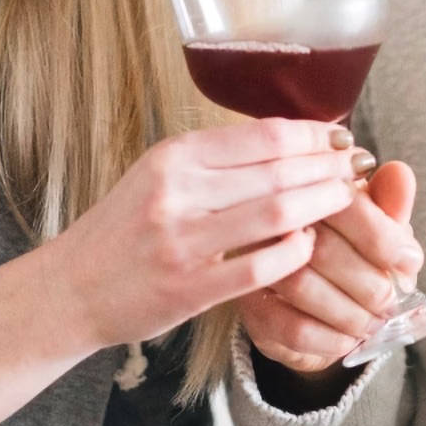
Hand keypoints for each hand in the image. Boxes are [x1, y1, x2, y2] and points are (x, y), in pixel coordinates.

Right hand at [48, 119, 369, 350]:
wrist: (71, 288)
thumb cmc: (124, 229)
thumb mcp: (159, 175)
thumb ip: (216, 160)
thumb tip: (289, 139)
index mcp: (173, 157)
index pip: (264, 135)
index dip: (313, 135)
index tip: (338, 137)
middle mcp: (177, 193)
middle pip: (279, 171)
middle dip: (328, 168)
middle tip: (355, 167)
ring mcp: (184, 243)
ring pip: (278, 214)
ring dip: (322, 205)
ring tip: (345, 200)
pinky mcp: (190, 289)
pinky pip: (262, 268)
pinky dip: (295, 254)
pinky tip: (309, 245)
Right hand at [238, 159, 423, 376]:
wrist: (317, 305)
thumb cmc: (350, 252)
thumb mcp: (377, 225)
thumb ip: (390, 203)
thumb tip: (400, 173)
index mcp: (307, 187)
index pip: (342, 203)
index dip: (382, 236)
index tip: (410, 262)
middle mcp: (272, 220)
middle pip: (321, 247)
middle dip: (369, 282)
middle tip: (392, 300)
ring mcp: (256, 263)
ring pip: (302, 287)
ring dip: (351, 312)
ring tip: (376, 321)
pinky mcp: (251, 308)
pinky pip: (291, 327)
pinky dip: (331, 338)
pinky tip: (350, 339)